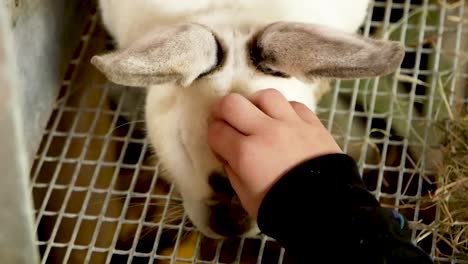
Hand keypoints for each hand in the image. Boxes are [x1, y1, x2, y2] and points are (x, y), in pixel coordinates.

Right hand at [207, 89, 342, 219]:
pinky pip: (294, 104)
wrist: (326, 210)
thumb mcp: (247, 197)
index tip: (218, 142)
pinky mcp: (313, 123)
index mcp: (246, 153)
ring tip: (257, 116)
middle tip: (226, 120)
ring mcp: (291, 124)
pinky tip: (283, 121)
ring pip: (265, 95)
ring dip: (256, 105)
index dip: (213, 135)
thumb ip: (233, 171)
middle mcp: (266, 131)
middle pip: (232, 103)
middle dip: (222, 110)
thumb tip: (228, 154)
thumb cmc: (282, 208)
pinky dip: (285, 110)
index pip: (216, 131)